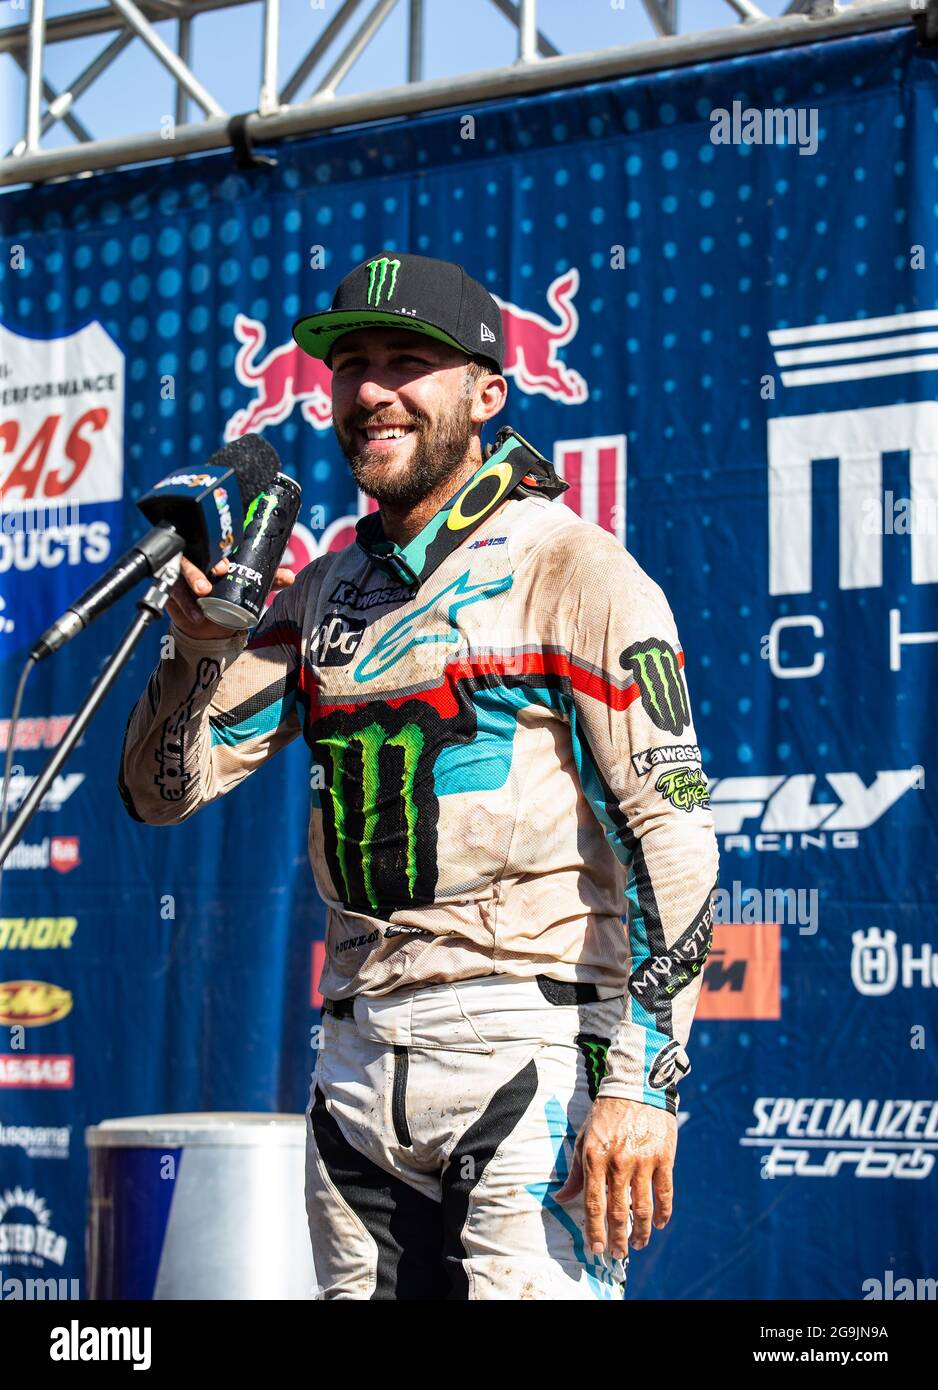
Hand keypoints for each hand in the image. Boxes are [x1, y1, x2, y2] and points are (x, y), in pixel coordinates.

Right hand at [166, 555, 294, 641]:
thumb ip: (267, 581)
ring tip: (203, 593)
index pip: (214, 546)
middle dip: (201, 568)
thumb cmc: (225, 593)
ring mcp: (180, 574)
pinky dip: (186, 606)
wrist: (205, 619)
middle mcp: (195, 559)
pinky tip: (196, 615)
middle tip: (213, 577)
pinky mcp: (171, 590)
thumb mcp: (246, 586)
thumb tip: (290, 577)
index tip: (226, 566)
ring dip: (192, 581)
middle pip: (194, 556)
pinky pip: (174, 595)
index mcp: (213, 552)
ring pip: (181, 573)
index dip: (219, 553)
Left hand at [554, 1096, 676, 1257]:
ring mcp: (643, 1161)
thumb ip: (575, 1172)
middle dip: (618, 1238)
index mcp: (594, 1158)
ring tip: (638, 1244)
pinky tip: (660, 1223)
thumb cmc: (606, 1114)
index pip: (593, 1204)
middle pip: (619, 1211)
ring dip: (641, 1232)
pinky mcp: (664, 1157)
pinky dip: (663, 1212)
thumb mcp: (584, 1139)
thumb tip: (560, 1198)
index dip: (595, 1230)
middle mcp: (618, 1163)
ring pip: (643, 1208)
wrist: (636, 1087)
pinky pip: (665, 1193)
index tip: (597, 1249)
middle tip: (618, 1253)